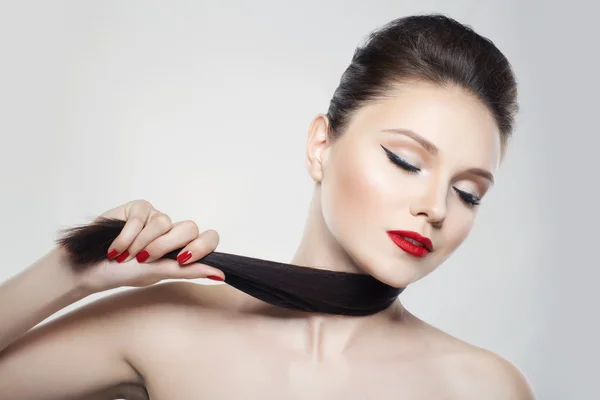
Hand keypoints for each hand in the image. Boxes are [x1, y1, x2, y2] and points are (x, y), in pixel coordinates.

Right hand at [68, 199, 223, 292]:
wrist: (89, 269)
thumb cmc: (123, 274)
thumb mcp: (158, 274)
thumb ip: (189, 271)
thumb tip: (221, 274)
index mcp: (182, 249)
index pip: (208, 238)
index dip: (200, 247)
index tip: (182, 260)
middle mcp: (172, 232)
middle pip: (190, 227)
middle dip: (165, 246)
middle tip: (145, 259)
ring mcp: (155, 218)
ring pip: (164, 222)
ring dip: (142, 243)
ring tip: (126, 256)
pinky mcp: (138, 208)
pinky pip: (142, 216)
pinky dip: (127, 235)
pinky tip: (116, 246)